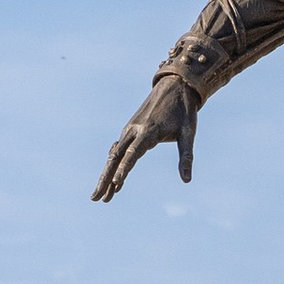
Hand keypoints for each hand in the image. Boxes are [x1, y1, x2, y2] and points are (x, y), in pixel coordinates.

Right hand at [92, 72, 198, 201]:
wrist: (175, 85)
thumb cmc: (184, 111)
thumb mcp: (188, 133)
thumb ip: (186, 157)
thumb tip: (187, 180)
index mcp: (149, 130)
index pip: (133, 153)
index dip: (125, 169)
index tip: (116, 184)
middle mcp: (134, 130)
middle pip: (115, 157)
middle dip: (105, 179)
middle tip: (95, 198)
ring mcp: (130, 129)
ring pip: (114, 155)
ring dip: (106, 175)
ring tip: (101, 196)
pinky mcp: (130, 129)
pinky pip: (118, 149)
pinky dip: (113, 165)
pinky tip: (111, 178)